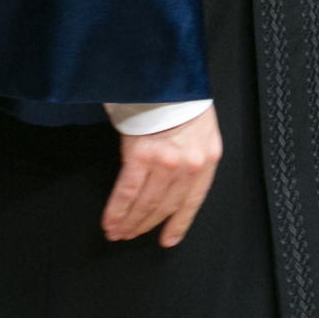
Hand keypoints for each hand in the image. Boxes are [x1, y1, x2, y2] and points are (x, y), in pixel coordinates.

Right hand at [103, 106, 221, 245]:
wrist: (165, 77)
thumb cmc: (181, 100)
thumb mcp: (201, 130)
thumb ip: (194, 158)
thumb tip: (175, 184)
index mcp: (207, 159)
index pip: (193, 200)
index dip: (179, 223)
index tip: (168, 239)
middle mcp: (189, 165)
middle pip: (165, 205)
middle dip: (147, 224)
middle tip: (132, 236)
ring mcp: (165, 162)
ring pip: (146, 203)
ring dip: (130, 222)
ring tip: (119, 233)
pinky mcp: (140, 156)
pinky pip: (127, 192)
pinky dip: (117, 210)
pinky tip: (111, 222)